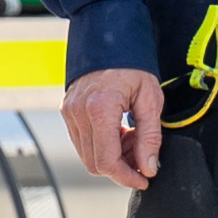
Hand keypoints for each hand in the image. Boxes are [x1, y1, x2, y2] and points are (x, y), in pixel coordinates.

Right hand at [65, 66, 165, 193]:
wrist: (109, 37)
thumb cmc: (132, 64)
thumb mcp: (150, 99)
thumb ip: (150, 137)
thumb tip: (148, 168)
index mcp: (99, 109)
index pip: (107, 162)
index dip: (126, 177)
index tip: (143, 179)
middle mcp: (78, 112)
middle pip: (95, 163)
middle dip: (121, 167)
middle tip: (142, 155)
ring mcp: (69, 112)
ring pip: (87, 155)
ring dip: (112, 156)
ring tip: (132, 138)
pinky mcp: (67, 111)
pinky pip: (82, 141)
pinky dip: (102, 145)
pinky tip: (119, 131)